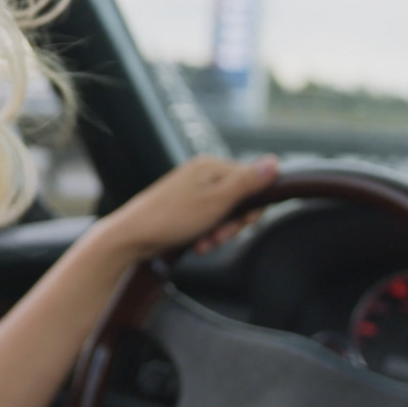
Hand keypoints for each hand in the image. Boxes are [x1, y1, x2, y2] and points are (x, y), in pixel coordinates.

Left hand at [87, 154, 279, 265]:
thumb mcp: (216, 202)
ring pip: (225, 213)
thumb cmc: (171, 218)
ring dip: (220, 232)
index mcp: (211, 166)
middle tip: (219, 236)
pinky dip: (207, 234)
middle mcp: (203, 174)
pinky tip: (198, 244)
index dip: (252, 207)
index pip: (253, 181)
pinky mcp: (186, 208)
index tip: (242, 224)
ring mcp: (193, 191)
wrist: (132, 238)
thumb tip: (275, 162)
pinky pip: (209, 220)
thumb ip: (247, 183)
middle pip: (240, 199)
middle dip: (234, 223)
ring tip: (205, 243)